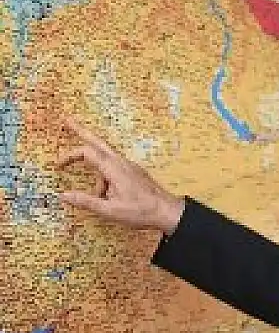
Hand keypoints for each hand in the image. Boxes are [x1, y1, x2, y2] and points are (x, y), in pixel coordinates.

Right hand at [57, 118, 184, 233]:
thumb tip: (63, 195)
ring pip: (105, 163)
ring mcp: (130, 166)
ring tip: (103, 201)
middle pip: (98, 143)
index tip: (57, 166)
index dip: (69, 156)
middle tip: (67, 120)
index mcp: (115, 168)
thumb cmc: (141, 212)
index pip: (87, 152)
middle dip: (82, 131)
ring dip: (97, 179)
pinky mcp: (134, 173)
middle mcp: (122, 163)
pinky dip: (106, 182)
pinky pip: (114, 171)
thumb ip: (86, 201)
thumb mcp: (110, 210)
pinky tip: (112, 199)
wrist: (168, 212)